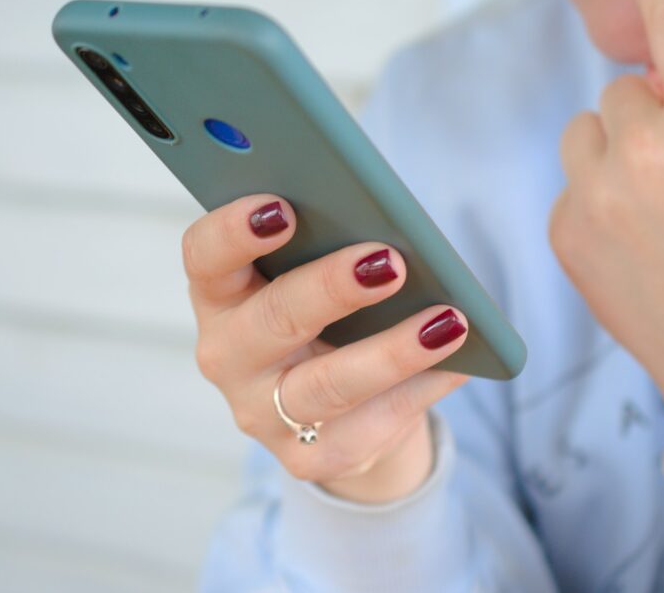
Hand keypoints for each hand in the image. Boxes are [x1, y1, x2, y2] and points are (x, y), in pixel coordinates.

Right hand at [182, 194, 469, 502]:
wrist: (340, 406)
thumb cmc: (327, 312)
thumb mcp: (314, 272)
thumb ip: (331, 242)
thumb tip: (394, 228)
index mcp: (221, 292)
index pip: (205, 255)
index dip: (234, 230)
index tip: (282, 205)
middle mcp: (228, 354)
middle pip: (272, 320)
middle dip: (331, 289)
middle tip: (389, 262)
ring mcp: (262, 413)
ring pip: (327, 385)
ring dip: (392, 350)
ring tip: (448, 321)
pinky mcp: (308, 458)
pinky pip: (369, 425)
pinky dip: (420, 390)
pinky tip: (458, 364)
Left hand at [548, 0, 663, 465]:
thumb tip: (637, 91)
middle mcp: (648, 151)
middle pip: (617, 92)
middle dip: (640, 120)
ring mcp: (597, 193)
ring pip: (583, 133)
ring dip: (607, 155)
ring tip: (645, 212)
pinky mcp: (564, 230)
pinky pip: (568, 186)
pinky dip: (590, 205)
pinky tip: (624, 247)